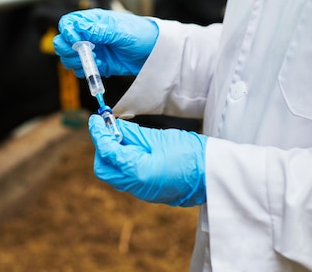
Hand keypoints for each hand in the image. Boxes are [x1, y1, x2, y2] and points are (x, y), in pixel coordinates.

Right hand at [53, 8, 158, 76]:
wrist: (155, 53)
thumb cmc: (141, 34)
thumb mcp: (120, 30)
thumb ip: (99, 30)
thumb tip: (79, 30)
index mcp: (93, 21)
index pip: (68, 23)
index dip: (67, 33)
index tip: (75, 42)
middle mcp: (89, 35)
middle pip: (63, 42)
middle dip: (68, 50)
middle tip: (81, 55)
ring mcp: (92, 50)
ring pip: (69, 58)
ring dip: (77, 62)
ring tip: (95, 61)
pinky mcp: (98, 64)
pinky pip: (82, 70)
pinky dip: (86, 72)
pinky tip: (99, 68)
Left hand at [88, 115, 206, 206]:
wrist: (215, 174)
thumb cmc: (192, 153)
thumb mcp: (159, 138)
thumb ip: (133, 134)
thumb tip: (113, 126)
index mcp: (138, 171)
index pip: (107, 151)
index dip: (98, 133)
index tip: (95, 119)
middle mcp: (137, 186)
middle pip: (103, 168)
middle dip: (102, 148)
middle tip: (109, 130)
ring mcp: (143, 192)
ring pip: (114, 174)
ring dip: (113, 155)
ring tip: (124, 137)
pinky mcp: (149, 193)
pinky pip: (127, 178)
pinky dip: (124, 163)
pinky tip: (135, 149)